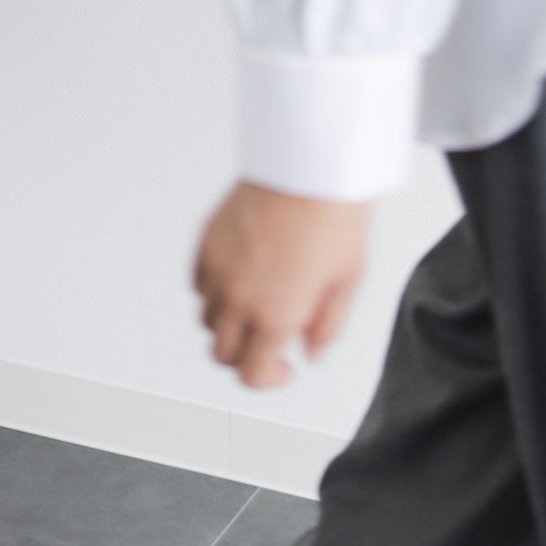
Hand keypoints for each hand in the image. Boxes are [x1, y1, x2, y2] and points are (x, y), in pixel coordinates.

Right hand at [192, 180, 372, 387]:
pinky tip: (240, 282)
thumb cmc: (332, 217)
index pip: (251, 375)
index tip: (283, 367)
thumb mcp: (347, 284)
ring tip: (256, 308)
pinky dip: (213, 293)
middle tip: (269, 344)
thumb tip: (311, 352)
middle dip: (245, 357)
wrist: (308, 165)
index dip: (267, 380)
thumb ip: (327, 327)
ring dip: (229, 325)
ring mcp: (217, 270)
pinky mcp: (206, 243)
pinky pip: (198, 285)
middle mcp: (239, 298)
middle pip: (222, 354)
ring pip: (207, 321)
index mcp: (275, 316)